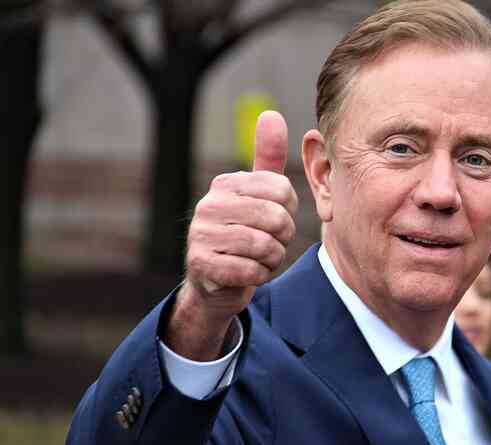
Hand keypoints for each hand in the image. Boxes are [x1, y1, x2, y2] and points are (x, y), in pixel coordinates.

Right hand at [167, 111, 298, 359]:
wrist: (216, 285)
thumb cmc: (244, 234)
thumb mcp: (256, 194)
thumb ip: (267, 157)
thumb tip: (271, 114)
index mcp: (226, 183)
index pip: (283, 190)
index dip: (289, 211)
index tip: (275, 220)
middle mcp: (209, 205)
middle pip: (276, 218)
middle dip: (283, 238)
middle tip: (270, 243)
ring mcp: (200, 235)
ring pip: (265, 246)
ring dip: (272, 259)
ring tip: (260, 258)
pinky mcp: (201, 266)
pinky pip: (251, 271)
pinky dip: (259, 276)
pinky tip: (248, 272)